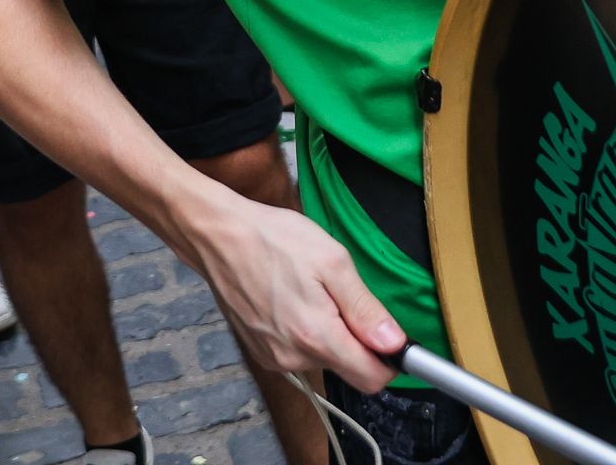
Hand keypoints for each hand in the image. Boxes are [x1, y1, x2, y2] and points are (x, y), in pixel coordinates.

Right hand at [179, 186, 404, 391]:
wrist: (219, 238)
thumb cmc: (275, 240)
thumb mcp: (332, 262)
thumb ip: (365, 309)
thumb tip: (395, 344)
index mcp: (316, 336)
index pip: (371, 378)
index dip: (390, 360)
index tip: (393, 338)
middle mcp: (293, 358)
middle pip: (348, 370)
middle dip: (357, 342)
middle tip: (343, 297)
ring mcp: (274, 358)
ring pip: (324, 360)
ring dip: (329, 335)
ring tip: (312, 292)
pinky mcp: (261, 353)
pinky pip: (299, 354)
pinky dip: (305, 334)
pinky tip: (293, 301)